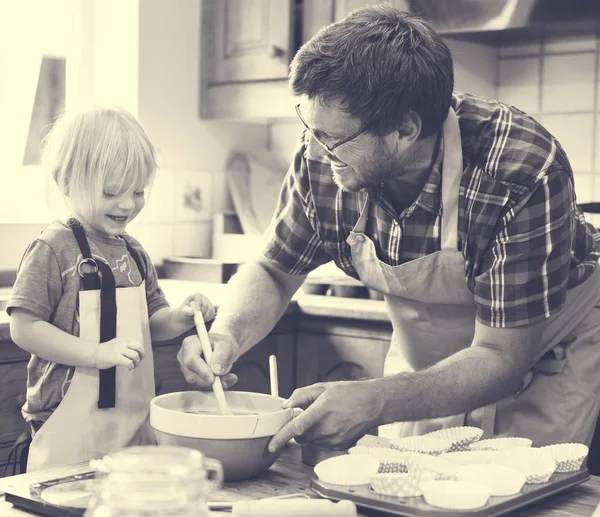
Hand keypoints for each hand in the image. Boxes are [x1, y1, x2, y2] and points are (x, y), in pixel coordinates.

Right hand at [95, 337, 144, 369]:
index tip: (140, 355)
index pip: (138, 342)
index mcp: (123, 339)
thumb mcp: (117, 343)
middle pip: (138, 347)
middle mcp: (122, 343)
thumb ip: (126, 345)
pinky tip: (129, 369)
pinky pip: (129, 362)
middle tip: (140, 361)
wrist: (94, 354)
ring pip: (135, 356)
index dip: (141, 349)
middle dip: (142, 355)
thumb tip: (137, 351)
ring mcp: (119, 350)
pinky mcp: (116, 358)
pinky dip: (131, 366)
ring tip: (134, 366)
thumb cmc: (105, 350)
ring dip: (137, 362)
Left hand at [175, 292, 215, 326]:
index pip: (198, 296)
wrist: (185, 319)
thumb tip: (192, 311)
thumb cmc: (183, 313)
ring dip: (206, 316)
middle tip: (198, 317)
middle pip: (206, 304)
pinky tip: (203, 320)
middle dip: (203, 312)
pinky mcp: (210, 310)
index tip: (197, 310)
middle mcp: (203, 298)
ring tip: (200, 320)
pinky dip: (209, 318)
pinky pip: (212, 314)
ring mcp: (208, 304)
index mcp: (194, 296)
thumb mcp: (183, 312)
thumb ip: (187, 311)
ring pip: (211, 309)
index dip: (199, 302)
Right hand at [177, 331, 237, 388]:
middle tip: (225, 381)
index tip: (213, 379)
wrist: (223, 348)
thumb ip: (221, 355)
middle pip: (191, 375)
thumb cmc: (223, 343)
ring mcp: (186, 368)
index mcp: (190, 344)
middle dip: (208, 381)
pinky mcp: (192, 377)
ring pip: (196, 382)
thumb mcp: (226, 345)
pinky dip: (214, 386)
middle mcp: (184, 357)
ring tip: (229, 378)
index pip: (191, 360)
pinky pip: (201, 386)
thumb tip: (216, 370)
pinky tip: (225, 381)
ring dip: (213, 384)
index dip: (201, 371)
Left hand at [267, 380, 383, 452]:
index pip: (296, 428)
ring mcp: (335, 439)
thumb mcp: (323, 388)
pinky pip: (323, 443)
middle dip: (298, 429)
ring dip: (311, 432)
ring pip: (312, 441)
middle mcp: (328, 428)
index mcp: (322, 410)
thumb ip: (301, 396)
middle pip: (301, 436)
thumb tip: (285, 406)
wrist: (373, 403)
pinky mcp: (340, 446)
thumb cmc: (348, 393)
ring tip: (325, 417)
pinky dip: (322, 436)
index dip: (282, 437)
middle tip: (306, 415)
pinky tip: (333, 424)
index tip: (271, 446)